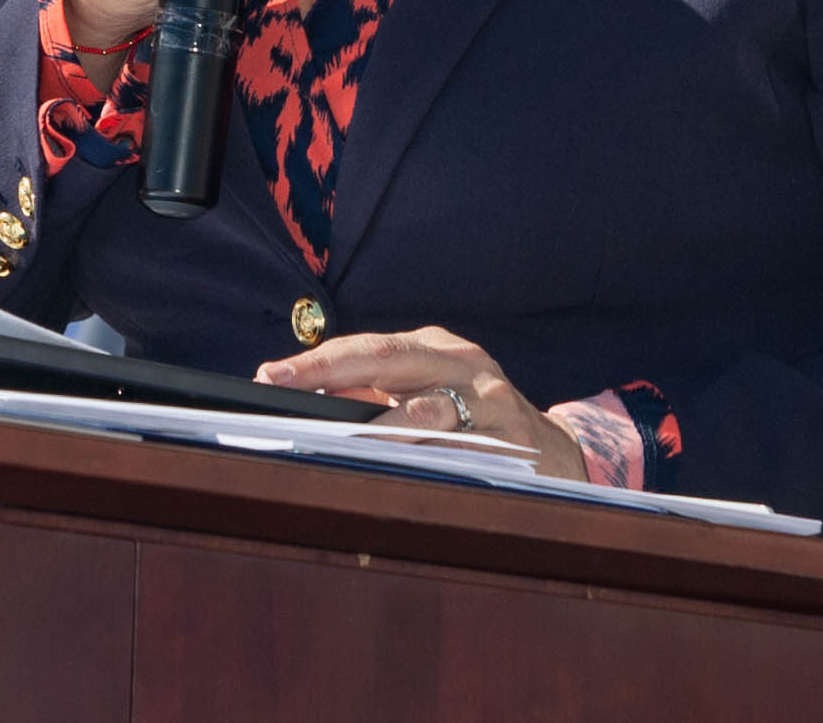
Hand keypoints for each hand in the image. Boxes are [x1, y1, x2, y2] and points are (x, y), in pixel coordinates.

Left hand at [256, 327, 583, 483]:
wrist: (552, 452)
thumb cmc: (472, 425)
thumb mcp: (426, 399)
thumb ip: (376, 400)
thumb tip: (303, 409)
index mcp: (433, 349)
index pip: (366, 347)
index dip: (318, 360)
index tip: (271, 374)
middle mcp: (461, 362)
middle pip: (388, 357)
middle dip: (330, 371)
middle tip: (282, 384)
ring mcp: (489, 399)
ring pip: (427, 409)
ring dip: (377, 426)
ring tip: (338, 437)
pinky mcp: (511, 438)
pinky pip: (462, 452)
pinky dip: (428, 463)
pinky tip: (400, 475)